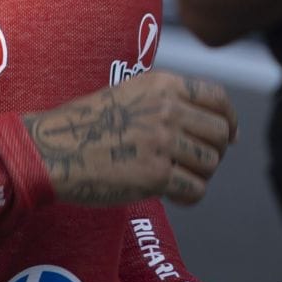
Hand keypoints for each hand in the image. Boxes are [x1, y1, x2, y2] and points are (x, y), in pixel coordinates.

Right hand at [22, 72, 236, 206]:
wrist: (52, 150)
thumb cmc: (88, 125)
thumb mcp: (130, 93)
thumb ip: (169, 101)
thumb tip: (221, 125)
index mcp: (162, 85)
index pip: (217, 99)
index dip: (229, 120)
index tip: (229, 136)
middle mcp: (166, 110)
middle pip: (219, 134)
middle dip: (213, 152)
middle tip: (194, 164)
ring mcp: (162, 142)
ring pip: (210, 164)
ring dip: (199, 175)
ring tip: (177, 179)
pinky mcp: (155, 175)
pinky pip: (195, 190)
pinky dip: (188, 196)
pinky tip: (172, 195)